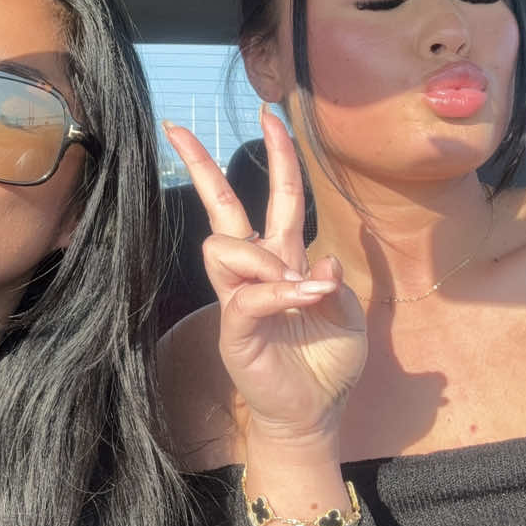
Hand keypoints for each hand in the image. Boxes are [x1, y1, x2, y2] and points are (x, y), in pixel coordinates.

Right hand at [164, 107, 366, 447]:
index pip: (278, 195)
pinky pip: (247, 295)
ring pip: (226, 247)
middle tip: (177, 129)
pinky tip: (302, 299)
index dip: (277, 154)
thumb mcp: (348, 315)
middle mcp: (255, 269)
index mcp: (285, 257)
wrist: (314, 412)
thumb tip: (320, 262)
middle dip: (199, 164)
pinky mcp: (235, 328)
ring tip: (300, 290)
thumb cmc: (327, 362)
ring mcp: (239, 297)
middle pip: (220, 206)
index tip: (269, 114)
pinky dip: (278, 292)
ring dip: (267, 259)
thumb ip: (336, 284)